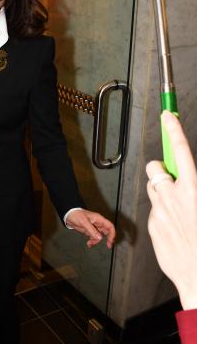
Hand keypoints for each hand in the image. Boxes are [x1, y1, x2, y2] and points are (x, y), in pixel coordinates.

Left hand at [65, 209, 115, 248]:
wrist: (68, 215)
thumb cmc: (76, 215)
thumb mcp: (84, 222)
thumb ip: (92, 230)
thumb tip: (100, 238)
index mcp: (99, 219)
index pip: (110, 226)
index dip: (112, 234)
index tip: (110, 241)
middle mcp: (98, 223)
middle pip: (107, 232)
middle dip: (107, 239)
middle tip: (108, 246)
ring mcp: (94, 227)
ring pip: (100, 236)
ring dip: (96, 241)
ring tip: (90, 244)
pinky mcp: (89, 231)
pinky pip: (93, 237)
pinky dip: (92, 241)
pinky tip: (88, 244)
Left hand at [146, 111, 196, 309]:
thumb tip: (193, 178)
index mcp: (193, 190)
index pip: (181, 151)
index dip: (173, 130)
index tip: (168, 116)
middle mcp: (173, 197)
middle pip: (155, 167)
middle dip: (161, 169)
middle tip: (172, 180)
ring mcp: (160, 212)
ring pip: (153, 189)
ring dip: (162, 192)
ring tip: (178, 208)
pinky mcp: (152, 226)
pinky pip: (154, 210)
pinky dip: (162, 213)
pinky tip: (176, 227)